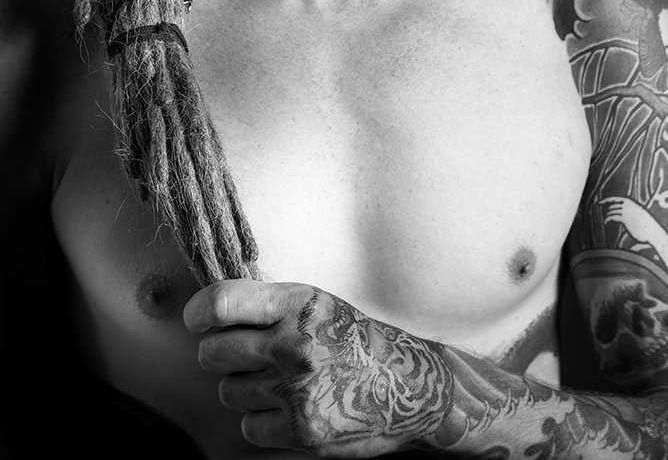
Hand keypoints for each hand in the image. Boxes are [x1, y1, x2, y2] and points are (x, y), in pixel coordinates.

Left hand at [183, 280, 453, 454]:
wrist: (406, 383)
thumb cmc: (353, 339)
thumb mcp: (316, 305)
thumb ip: (269, 307)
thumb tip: (210, 313)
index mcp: (296, 304)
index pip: (222, 303)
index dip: (198, 313)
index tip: (197, 321)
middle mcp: (293, 344)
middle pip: (213, 354)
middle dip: (218, 356)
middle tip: (240, 357)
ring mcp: (296, 389)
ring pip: (229, 392)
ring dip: (244, 390)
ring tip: (275, 383)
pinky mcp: (302, 429)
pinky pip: (249, 427)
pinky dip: (262, 423)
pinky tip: (287, 409)